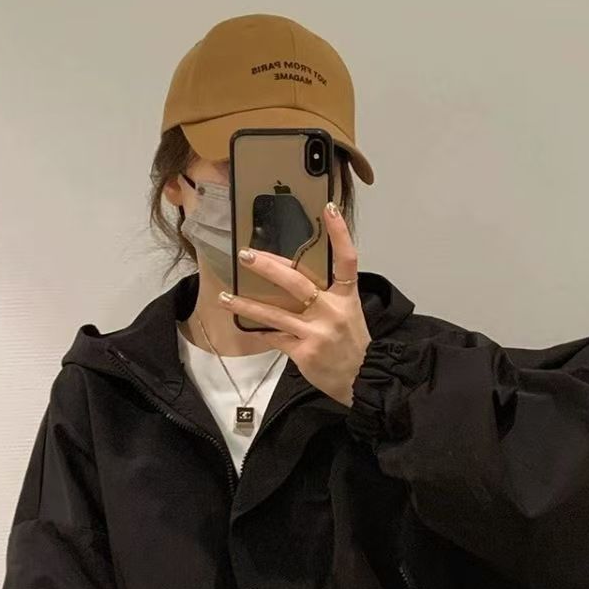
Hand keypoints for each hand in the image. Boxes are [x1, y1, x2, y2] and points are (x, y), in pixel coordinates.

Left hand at [217, 201, 371, 407]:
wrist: (362, 380)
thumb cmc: (352, 345)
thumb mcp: (349, 314)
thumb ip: (328, 297)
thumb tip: (294, 280)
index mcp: (346, 297)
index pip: (346, 260)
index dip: (340, 233)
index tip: (329, 208)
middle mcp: (332, 311)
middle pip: (296, 282)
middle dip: (268, 266)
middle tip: (246, 254)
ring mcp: (317, 332)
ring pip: (275, 313)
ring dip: (247, 304)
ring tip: (226, 297)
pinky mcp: (303, 352)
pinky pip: (274, 338)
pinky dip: (259, 332)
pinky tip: (242, 326)